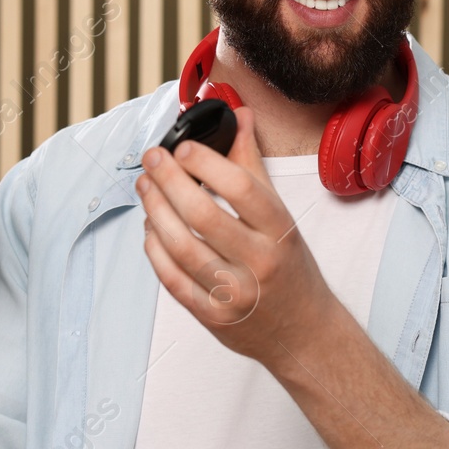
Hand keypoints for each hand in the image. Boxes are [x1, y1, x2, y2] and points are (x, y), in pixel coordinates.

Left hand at [137, 107, 339, 363]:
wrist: (302, 331)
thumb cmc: (290, 268)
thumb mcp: (281, 216)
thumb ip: (253, 167)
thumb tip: (240, 118)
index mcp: (280, 231)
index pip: (241, 188)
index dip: (206, 162)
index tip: (184, 146)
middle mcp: (259, 262)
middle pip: (202, 215)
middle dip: (168, 180)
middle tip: (152, 159)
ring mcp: (234, 293)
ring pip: (181, 246)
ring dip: (154, 211)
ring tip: (145, 187)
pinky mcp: (211, 315)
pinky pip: (171, 278)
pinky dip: (154, 249)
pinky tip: (150, 228)